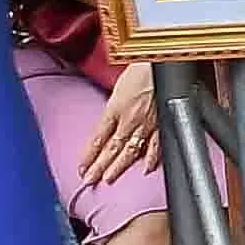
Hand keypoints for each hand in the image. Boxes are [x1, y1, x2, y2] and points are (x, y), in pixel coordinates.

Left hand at [76, 62, 159, 190]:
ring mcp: (146, 124)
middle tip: (89, 180)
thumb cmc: (140, 69)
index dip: (89, 154)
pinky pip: (156, 145)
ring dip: (118, 167)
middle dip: (99, 166)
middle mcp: (128, 120)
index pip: (98, 137)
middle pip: (111, 148)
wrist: (161, 63)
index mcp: (114, 108)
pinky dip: (152, 159)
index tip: (81, 167)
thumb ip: (113, 106)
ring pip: (130, 150)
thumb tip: (108, 119)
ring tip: (109, 179)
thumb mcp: (118, 86)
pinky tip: (146, 169)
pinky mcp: (162, 124)